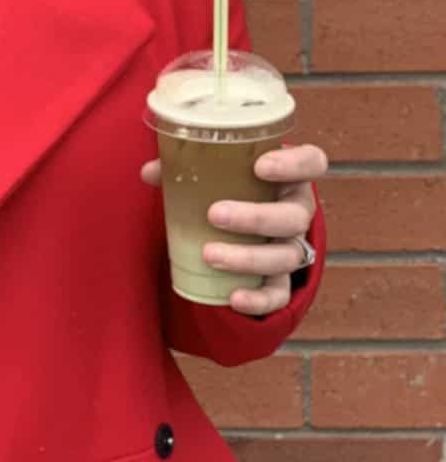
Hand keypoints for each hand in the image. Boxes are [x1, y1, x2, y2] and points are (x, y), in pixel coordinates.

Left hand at [140, 143, 328, 315]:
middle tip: (214, 214)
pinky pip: (279, 294)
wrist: (244, 223)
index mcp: (289, 176)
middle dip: (255, 217)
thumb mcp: (216, 171)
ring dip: (249, 257)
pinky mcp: (282, 279)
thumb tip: (148, 172)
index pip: (312, 162)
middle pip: (294, 217)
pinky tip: (232, 298)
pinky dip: (259, 300)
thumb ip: (184, 166)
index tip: (260, 166)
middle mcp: (298, 211)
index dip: (294, 163)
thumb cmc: (231, 186)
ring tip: (209, 254)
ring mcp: (293, 246)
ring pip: (286, 257)